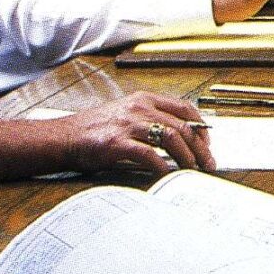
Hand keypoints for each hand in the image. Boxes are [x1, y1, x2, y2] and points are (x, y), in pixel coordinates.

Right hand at [58, 92, 213, 173]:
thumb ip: (151, 120)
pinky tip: (167, 174)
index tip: (207, 143)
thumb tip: (181, 138)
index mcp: (144, 99)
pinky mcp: (117, 143)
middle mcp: (139, 108)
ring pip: (170, 137)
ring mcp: (128, 125)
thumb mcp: (127, 114)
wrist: (65, 136)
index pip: (184, 108)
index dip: (201, 126)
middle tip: (208, 163)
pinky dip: (162, 165)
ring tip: (192, 170)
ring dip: (187, 156)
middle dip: (200, 147)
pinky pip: (148, 154)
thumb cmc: (96, 128)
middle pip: (182, 126)